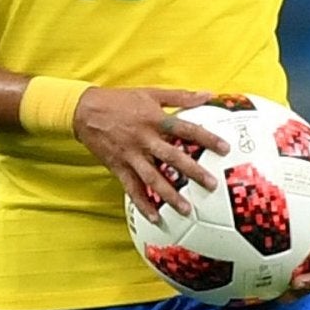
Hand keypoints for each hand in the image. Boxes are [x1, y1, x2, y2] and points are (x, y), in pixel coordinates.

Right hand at [73, 87, 231, 222]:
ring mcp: (131, 155)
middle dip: (193, 172)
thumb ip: (180, 96)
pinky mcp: (119, 167)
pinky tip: (155, 217)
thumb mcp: (151, 92)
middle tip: (211, 185)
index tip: (224, 148)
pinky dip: (143, 204)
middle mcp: (144, 139)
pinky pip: (132, 188)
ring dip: (170, 195)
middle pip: (172, 157)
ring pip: (153, 178)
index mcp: (154, 119)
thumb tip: (207, 94)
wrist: (85, 111)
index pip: (186, 129)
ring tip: (186, 209)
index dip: (206, 138)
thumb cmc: (120, 100)